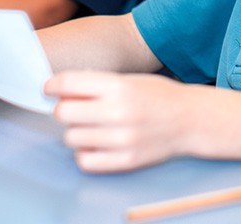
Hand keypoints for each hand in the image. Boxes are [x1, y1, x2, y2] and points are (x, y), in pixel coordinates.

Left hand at [48, 71, 191, 172]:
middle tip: (73, 109)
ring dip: (76, 131)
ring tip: (92, 126)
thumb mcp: (129, 79)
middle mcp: (120, 112)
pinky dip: (85, 152)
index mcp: (120, 86)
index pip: (68, 83)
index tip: (49, 89)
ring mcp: (123, 139)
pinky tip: (97, 143)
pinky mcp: (126, 160)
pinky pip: (85, 160)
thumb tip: (60, 92)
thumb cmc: (157, 95)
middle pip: (64, 113)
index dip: (51, 86)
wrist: (191, 119)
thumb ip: (96, 84)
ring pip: (72, 138)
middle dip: (63, 109)